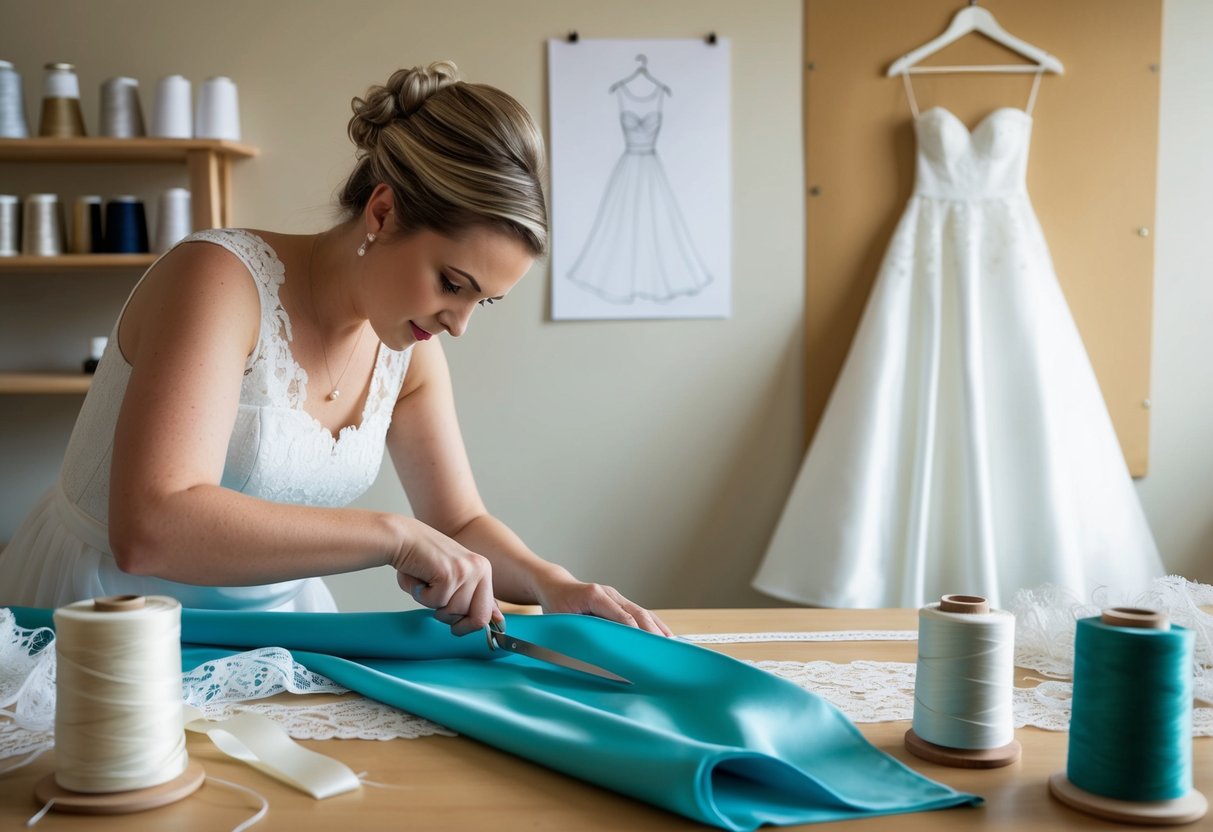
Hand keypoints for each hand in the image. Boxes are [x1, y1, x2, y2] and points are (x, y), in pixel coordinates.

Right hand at [391, 518, 503, 636]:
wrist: (401, 538)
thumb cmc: (421, 560)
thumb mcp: (452, 579)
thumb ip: (472, 598)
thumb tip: (496, 621)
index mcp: (483, 570)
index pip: (488, 613)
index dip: (469, 626)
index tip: (456, 628)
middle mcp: (480, 568)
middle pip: (475, 619)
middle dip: (450, 618)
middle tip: (435, 598)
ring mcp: (466, 571)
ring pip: (453, 612)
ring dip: (432, 604)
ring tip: (426, 583)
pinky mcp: (450, 574)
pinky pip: (435, 603)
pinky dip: (421, 596)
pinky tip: (419, 578)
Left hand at [533, 570, 672, 636]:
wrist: (556, 586)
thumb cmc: (556, 605)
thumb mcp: (561, 619)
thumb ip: (576, 630)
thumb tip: (594, 649)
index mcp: (594, 595)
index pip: (620, 614)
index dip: (634, 629)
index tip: (645, 643)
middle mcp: (609, 593)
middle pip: (635, 613)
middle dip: (651, 630)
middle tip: (662, 647)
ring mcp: (616, 596)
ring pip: (641, 612)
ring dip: (656, 627)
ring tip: (670, 643)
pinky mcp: (619, 602)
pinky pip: (639, 612)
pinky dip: (652, 624)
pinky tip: (663, 634)